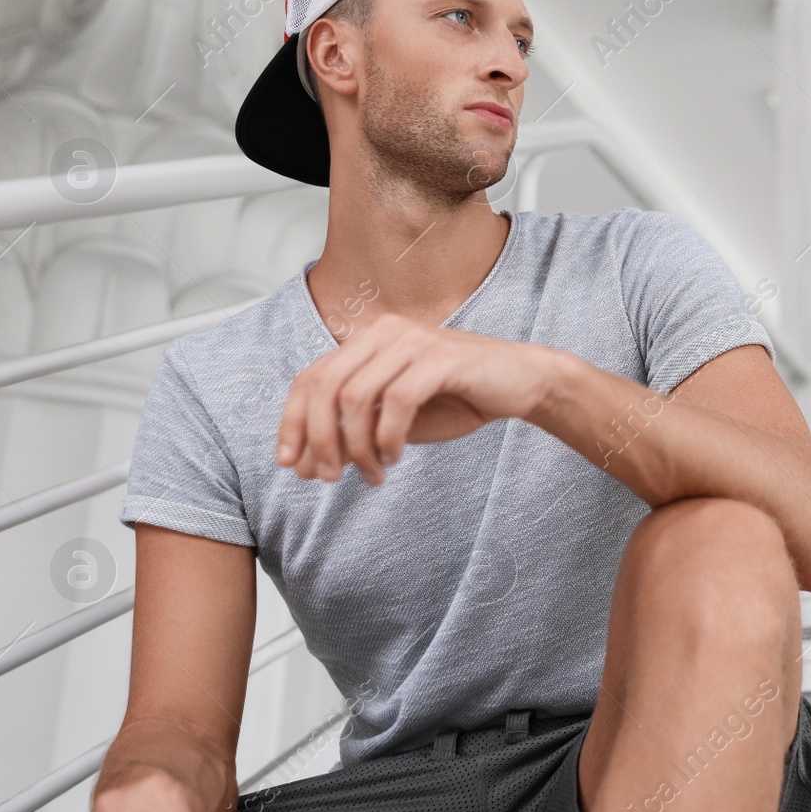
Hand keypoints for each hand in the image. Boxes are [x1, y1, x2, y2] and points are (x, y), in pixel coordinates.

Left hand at [275, 313, 559, 484]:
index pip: (310, 378)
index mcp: (368, 341)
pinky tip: (396, 456)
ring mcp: (413, 341)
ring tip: (373, 473)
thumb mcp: (394, 422)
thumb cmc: (458, 400)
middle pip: (325, 386)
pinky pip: (397, 401)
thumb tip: (303, 466)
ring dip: (356, 446)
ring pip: (355, 397)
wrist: (522, 383)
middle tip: (327, 478)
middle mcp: (385, 333)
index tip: (288, 464)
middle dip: (318, 439)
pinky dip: (389, 437)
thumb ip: (353, 435)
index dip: (291, 422)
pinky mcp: (441, 358)